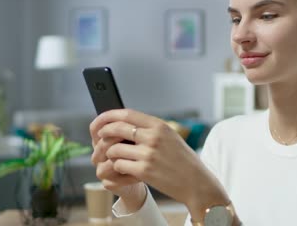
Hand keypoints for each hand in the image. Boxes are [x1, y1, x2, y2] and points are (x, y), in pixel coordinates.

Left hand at [95, 108, 228, 212]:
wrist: (197, 182)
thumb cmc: (183, 160)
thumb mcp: (170, 137)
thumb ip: (150, 129)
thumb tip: (124, 123)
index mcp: (159, 125)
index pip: (126, 114)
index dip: (108, 116)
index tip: (100, 120)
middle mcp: (153, 137)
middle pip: (116, 128)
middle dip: (102, 134)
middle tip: (99, 139)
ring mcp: (148, 154)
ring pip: (114, 149)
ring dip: (110, 155)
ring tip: (114, 159)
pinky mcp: (144, 171)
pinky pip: (118, 165)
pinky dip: (117, 168)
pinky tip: (123, 170)